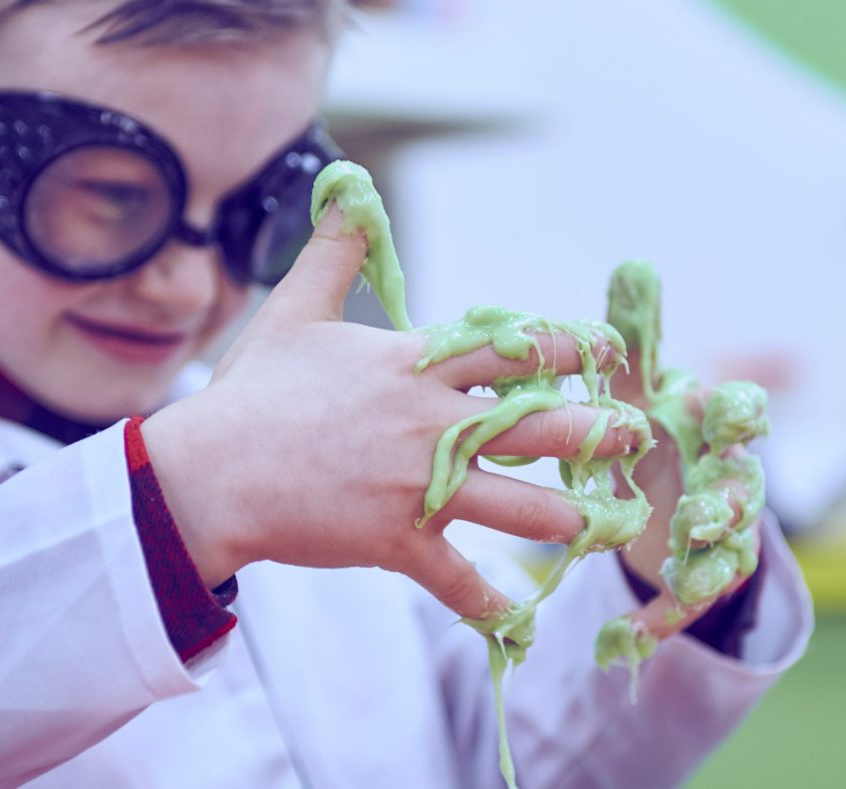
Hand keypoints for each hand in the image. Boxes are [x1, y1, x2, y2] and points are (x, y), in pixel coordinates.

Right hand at [141, 207, 637, 619]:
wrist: (211, 473)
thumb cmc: (254, 391)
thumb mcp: (295, 308)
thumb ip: (334, 251)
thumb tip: (348, 189)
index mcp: (415, 367)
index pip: (513, 349)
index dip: (569, 347)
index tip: (605, 349)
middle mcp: (431, 426)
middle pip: (536, 426)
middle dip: (595, 431)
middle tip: (634, 433)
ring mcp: (418, 488)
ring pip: (516, 506)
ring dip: (567, 516)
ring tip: (603, 519)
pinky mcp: (396, 542)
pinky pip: (454, 578)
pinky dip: (485, 600)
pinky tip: (514, 613)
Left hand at [609, 355, 761, 638]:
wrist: (660, 497)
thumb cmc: (653, 431)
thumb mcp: (638, 387)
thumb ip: (637, 337)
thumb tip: (633, 265)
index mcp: (714, 428)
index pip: (743, 415)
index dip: (743, 415)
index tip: (732, 413)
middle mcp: (728, 480)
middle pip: (743, 491)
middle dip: (729, 503)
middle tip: (704, 514)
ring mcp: (718, 535)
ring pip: (725, 553)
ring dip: (706, 565)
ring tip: (684, 577)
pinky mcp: (696, 578)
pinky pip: (684, 604)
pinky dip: (660, 620)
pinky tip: (627, 638)